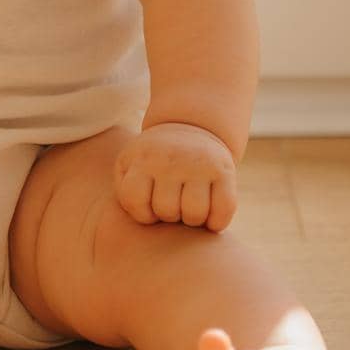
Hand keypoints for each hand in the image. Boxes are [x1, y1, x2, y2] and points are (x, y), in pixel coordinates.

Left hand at [112, 123, 236, 231]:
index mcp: (143, 159)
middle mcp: (171, 160)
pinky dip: (217, 222)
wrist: (190, 127)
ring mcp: (200, 164)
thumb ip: (124, 193)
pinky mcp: (225, 171)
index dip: (142, 214)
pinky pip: (224, 210)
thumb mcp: (129, 166)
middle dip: (168, 216)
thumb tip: (143, 222)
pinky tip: (209, 215)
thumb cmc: (152, 160)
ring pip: (195, 214)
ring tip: (187, 208)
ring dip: (192, 220)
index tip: (149, 207)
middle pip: (167, 211)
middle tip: (171, 204)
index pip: (135, 201)